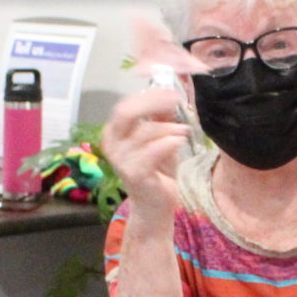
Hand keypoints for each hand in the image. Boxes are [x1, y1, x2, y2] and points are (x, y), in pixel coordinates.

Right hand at [101, 87, 189, 216]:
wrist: (155, 206)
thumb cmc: (157, 171)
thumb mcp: (162, 138)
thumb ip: (163, 117)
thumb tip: (171, 91)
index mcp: (115, 132)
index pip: (126, 104)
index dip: (149, 95)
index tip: (172, 91)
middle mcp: (112, 143)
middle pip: (125, 112)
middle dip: (152, 103)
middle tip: (175, 101)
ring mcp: (120, 159)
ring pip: (143, 131)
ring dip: (168, 128)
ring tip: (184, 131)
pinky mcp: (133, 173)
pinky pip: (152, 150)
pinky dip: (169, 142)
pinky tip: (180, 142)